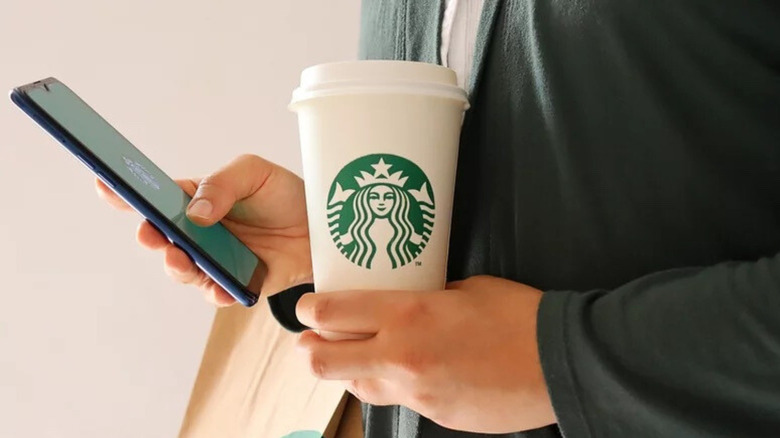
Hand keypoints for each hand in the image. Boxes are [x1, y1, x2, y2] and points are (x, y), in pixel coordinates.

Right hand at [96, 154, 310, 305]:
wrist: (324, 227)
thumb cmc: (284, 194)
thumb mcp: (255, 173)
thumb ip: (222, 184)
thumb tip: (194, 212)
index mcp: (196, 199)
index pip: (155, 197)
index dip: (125, 193)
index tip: (104, 185)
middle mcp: (199, 232)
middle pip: (162, 238)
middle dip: (151, 236)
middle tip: (150, 233)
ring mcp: (215, 259)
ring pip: (183, 269)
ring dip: (177, 266)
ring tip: (181, 259)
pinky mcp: (237, 283)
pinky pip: (218, 293)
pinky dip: (216, 292)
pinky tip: (220, 288)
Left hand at [295, 275, 555, 432]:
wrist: (559, 363)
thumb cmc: (516, 315)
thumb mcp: (463, 289)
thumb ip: (422, 298)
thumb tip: (400, 303)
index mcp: (406, 316)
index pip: (330, 314)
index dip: (307, 310)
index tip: (307, 307)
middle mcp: (400, 358)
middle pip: (322, 362)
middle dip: (309, 348)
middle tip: (315, 337)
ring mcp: (415, 394)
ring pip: (355, 387)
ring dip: (350, 370)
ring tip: (366, 354)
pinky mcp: (433, 416)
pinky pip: (398, 401)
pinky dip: (394, 385)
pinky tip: (418, 370)